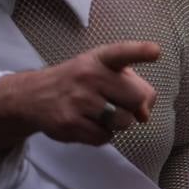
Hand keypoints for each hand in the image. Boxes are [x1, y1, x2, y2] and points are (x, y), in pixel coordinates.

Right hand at [0, 42, 159, 150]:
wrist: (33, 96)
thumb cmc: (81, 82)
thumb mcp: (105, 72)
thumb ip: (135, 86)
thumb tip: (145, 115)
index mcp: (100, 59)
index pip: (122, 52)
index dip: (140, 52)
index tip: (155, 51)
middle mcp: (88, 76)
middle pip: (136, 99)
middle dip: (133, 106)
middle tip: (115, 102)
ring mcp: (77, 100)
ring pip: (123, 122)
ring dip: (117, 122)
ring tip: (99, 113)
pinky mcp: (69, 123)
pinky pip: (105, 138)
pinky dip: (102, 135)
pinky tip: (87, 123)